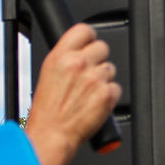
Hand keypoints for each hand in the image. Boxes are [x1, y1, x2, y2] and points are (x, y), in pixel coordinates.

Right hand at [25, 23, 120, 164]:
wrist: (52, 134)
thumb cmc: (47, 111)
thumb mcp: (48, 74)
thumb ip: (66, 58)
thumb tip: (80, 50)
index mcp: (61, 56)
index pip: (84, 30)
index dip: (89, 38)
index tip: (90, 45)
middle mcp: (78, 64)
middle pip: (102, 48)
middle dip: (98, 60)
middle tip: (89, 76)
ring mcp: (94, 79)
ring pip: (110, 69)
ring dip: (103, 80)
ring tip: (88, 94)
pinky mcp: (107, 95)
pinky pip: (116, 88)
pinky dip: (109, 96)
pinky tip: (95, 103)